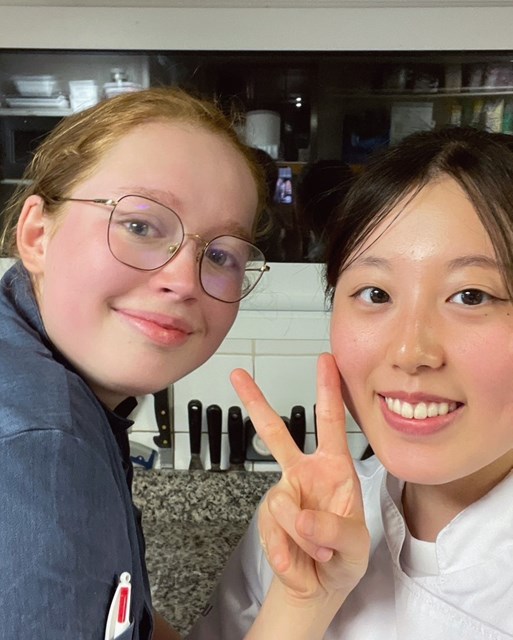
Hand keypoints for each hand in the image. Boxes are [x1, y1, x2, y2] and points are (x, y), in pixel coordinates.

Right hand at [230, 353, 369, 605]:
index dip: (329, 390)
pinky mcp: (268, 518)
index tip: (326, 360)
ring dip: (302, 535)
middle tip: (237, 375)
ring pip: (281, 503)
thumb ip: (334, 529)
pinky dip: (286, 551)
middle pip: (276, 434)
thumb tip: (300, 513)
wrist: (318, 588)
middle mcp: (305, 474)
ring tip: (319, 553)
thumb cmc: (344, 558)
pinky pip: (270, 529)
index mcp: (335, 469)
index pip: (332, 424)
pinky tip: (298, 561)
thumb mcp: (356, 546)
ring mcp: (283, 494)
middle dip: (256, 403)